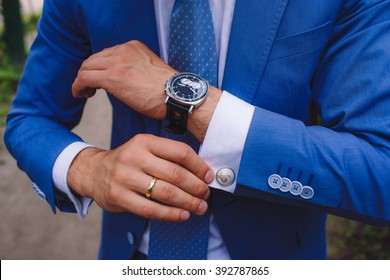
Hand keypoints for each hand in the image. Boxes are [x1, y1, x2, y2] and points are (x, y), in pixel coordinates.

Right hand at [67, 134, 213, 221]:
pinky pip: (151, 209)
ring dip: (187, 202)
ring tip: (199, 207)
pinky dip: (170, 214)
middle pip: (175, 174)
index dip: (199, 166)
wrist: (93, 171)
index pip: (180, 152)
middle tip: (206, 194)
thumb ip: (169, 156)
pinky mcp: (119, 197)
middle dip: (196, 187)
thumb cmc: (128, 161)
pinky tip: (182, 215)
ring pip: (165, 193)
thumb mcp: (145, 148)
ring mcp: (125, 177)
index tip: (209, 177)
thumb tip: (202, 172)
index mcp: (145, 141)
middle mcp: (134, 156)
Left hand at [72, 40, 175, 119]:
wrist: (176, 95)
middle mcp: (123, 50)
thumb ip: (135, 68)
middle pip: (93, 58)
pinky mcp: (111, 77)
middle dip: (88, 73)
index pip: (107, 54)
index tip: (100, 81)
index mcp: (133, 46)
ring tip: (84, 93)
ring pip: (86, 67)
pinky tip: (81, 94)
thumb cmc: (169, 90)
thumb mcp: (151, 70)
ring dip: (82, 80)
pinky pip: (84, 78)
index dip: (100, 67)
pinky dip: (78, 86)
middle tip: (89, 88)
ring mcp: (117, 62)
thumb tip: (124, 80)